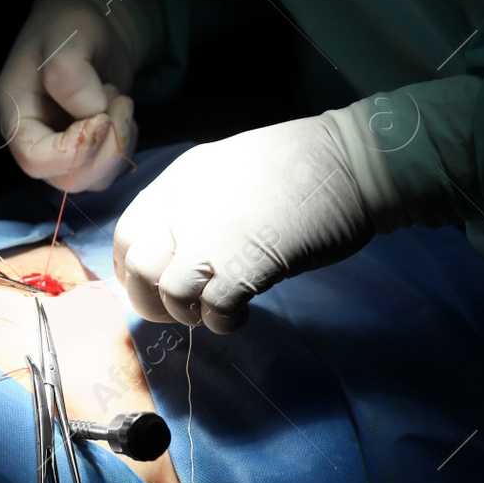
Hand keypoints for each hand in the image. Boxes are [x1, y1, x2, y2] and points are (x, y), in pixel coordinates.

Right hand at [0, 0, 137, 191]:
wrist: (90, 21)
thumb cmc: (68, 24)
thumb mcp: (65, 37)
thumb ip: (69, 74)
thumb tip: (92, 114)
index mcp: (17, 115)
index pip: (35, 160)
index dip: (74, 150)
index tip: (102, 115)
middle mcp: (36, 138)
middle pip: (68, 179)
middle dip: (104, 151)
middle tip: (121, 103)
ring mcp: (63, 147)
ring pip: (93, 180)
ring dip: (119, 145)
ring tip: (119, 100)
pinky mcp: (89, 147)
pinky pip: (110, 169)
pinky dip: (126, 144)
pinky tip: (122, 112)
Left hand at [112, 116, 374, 332]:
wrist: (356, 161)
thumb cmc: (300, 168)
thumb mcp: (227, 172)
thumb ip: (194, 206)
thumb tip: (175, 248)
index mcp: (178, 182)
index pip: (127, 235)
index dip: (134, 269)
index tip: (155, 285)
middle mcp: (184, 205)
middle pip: (138, 266)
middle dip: (151, 300)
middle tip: (181, 310)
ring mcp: (212, 234)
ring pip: (168, 291)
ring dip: (186, 313)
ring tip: (214, 310)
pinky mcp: (245, 263)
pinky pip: (213, 308)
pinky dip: (222, 322)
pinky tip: (243, 313)